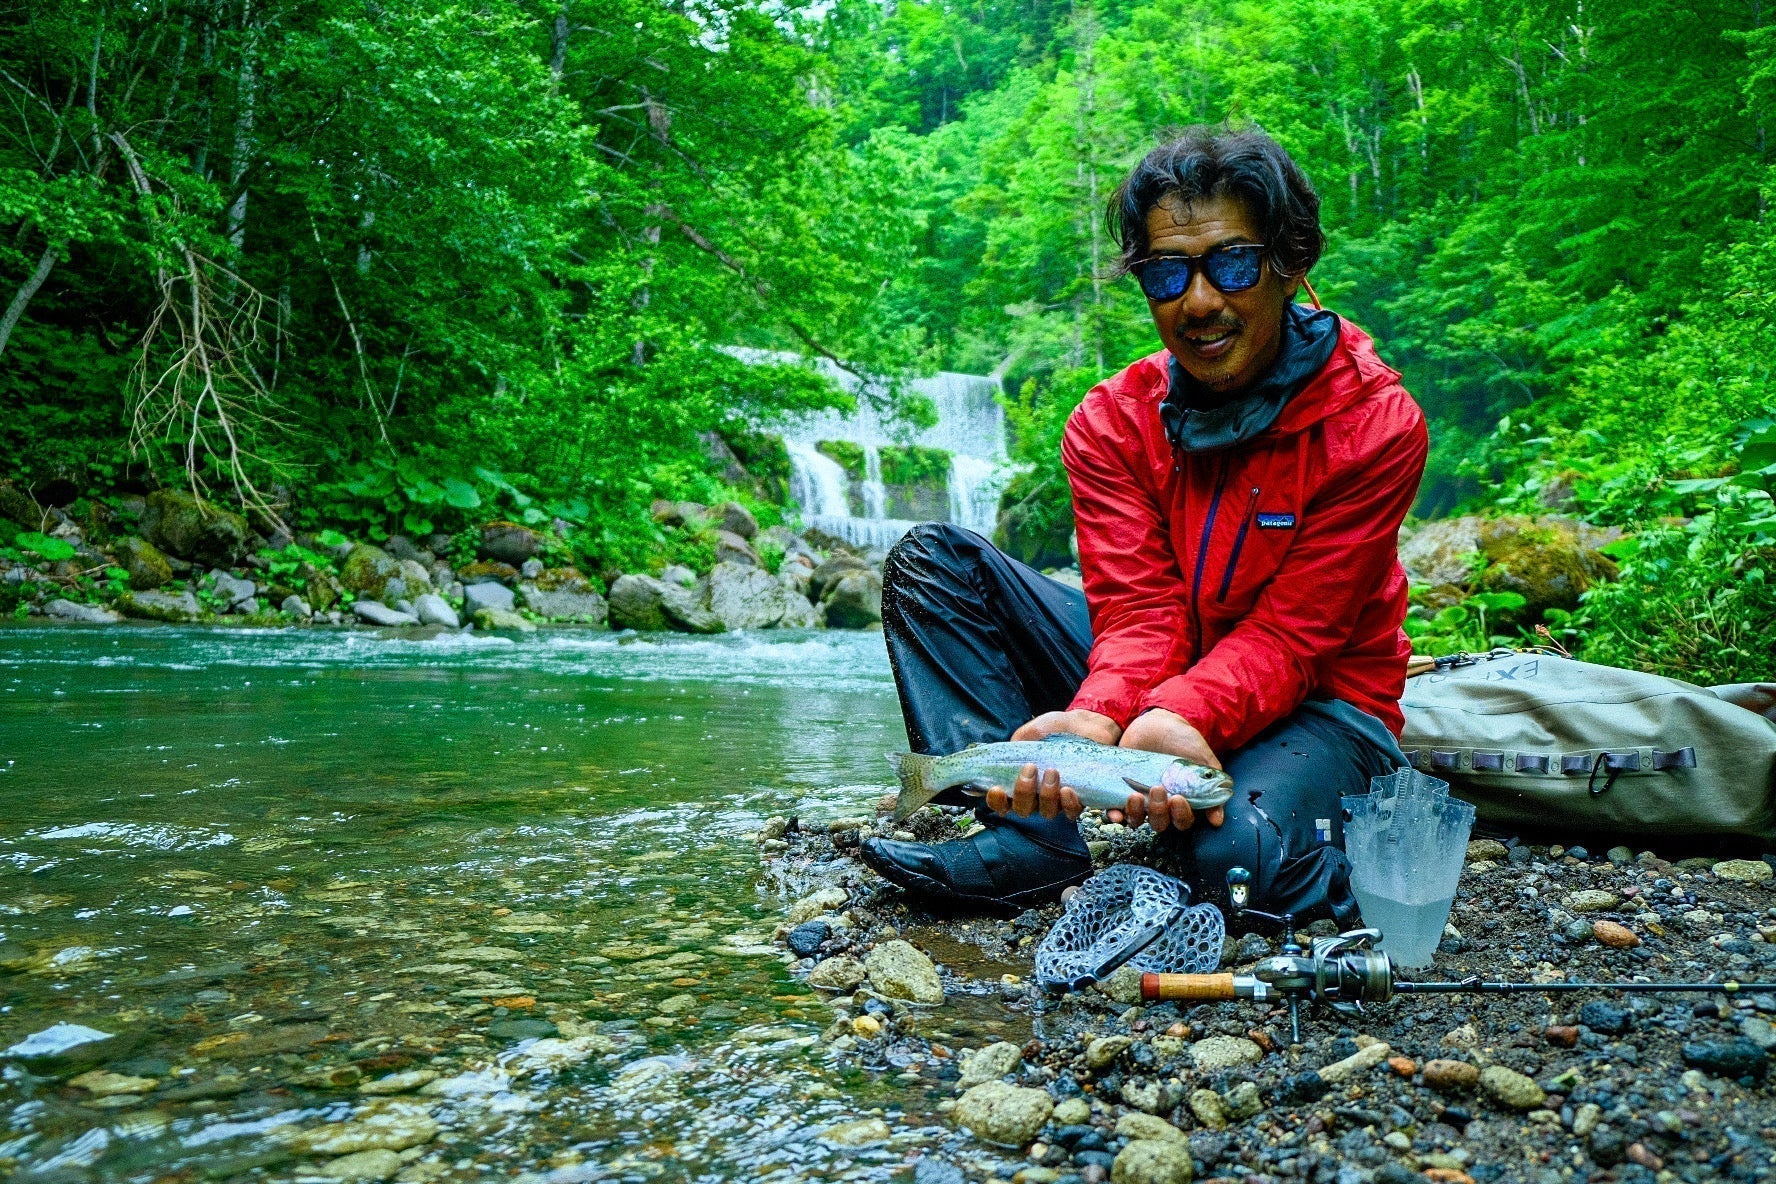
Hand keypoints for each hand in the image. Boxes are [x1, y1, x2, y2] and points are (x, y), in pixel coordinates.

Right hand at [984, 713, 1116, 820]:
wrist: (1084, 725)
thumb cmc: (1054, 730)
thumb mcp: (1031, 732)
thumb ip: (1016, 744)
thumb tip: (1006, 754)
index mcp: (1019, 781)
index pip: (1002, 802)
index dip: (996, 802)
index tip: (997, 789)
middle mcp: (1036, 796)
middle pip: (1022, 810)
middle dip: (1023, 792)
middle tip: (1030, 768)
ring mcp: (1056, 800)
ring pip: (1046, 812)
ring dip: (1046, 795)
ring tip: (1052, 772)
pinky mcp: (1078, 799)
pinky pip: (1071, 812)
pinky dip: (1068, 803)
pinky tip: (1067, 789)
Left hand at [1108, 708, 1224, 833]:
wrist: (1156, 722)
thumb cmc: (1182, 739)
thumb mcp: (1202, 759)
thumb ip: (1212, 785)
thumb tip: (1217, 819)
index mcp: (1181, 800)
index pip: (1183, 821)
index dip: (1181, 815)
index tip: (1179, 799)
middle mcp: (1160, 803)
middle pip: (1159, 823)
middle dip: (1159, 811)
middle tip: (1159, 789)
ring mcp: (1139, 797)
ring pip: (1137, 819)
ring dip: (1136, 813)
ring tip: (1136, 795)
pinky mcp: (1119, 789)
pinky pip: (1115, 810)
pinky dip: (1114, 814)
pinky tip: (1115, 812)